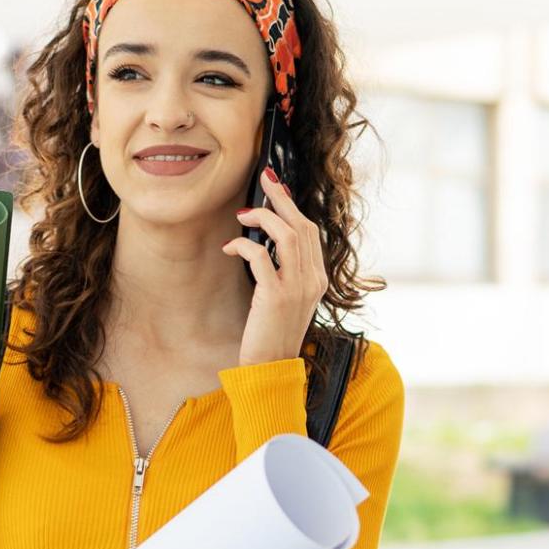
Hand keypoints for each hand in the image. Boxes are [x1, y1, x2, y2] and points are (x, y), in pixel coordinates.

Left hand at [221, 165, 328, 366]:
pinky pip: (260, 256)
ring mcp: (297, 288)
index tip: (277, 188)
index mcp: (318, 279)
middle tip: (264, 179)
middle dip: (281, 199)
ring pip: (286, 235)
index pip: (310, 232)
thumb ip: (285, 272)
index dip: (293, 207)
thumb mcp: (288, 300)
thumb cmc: (273, 334)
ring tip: (244, 213)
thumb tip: (266, 242)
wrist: (271, 368)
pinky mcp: (276, 296)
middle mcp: (312, 280)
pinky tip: (230, 246)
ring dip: (263, 217)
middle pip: (301, 226)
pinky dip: (244, 244)